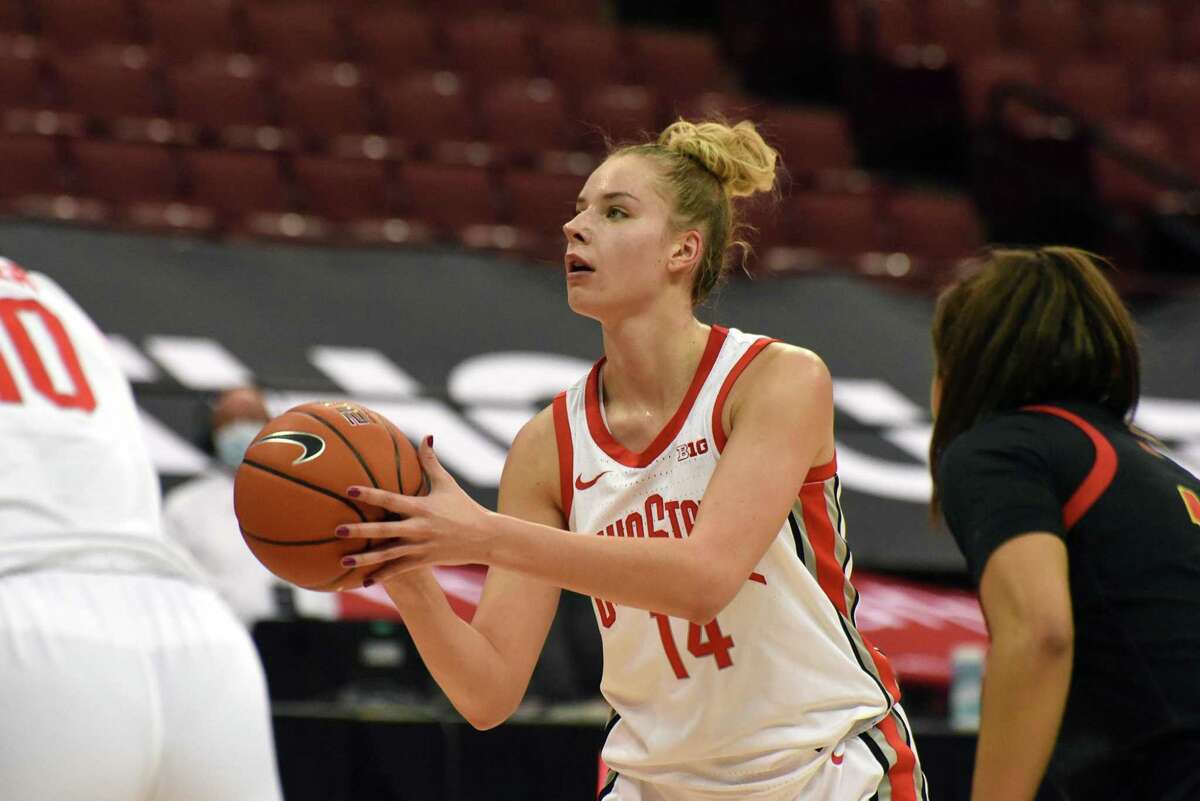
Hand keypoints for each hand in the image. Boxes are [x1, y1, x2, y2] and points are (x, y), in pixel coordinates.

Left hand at [335, 436, 492, 584]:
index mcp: (421, 507)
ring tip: (343, 560)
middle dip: (360, 531)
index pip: (391, 500)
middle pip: (385, 530)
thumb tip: (426, 436)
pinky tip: (363, 581)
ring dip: (365, 559)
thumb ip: (431, 462)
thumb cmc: (464, 507)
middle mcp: (419, 528)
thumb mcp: (448, 484)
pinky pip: (399, 570)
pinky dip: (381, 576)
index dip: (370, 494)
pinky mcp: (424, 561)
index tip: (349, 490)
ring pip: (388, 555)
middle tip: (337, 529)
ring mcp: (421, 547)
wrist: (485, 537)